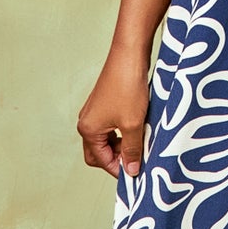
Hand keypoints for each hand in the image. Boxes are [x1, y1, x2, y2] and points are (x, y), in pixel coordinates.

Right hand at [78, 55, 149, 177]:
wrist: (129, 56)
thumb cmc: (127, 88)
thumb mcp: (133, 124)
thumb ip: (132, 150)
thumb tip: (131, 171)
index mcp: (88, 130)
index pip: (100, 160)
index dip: (118, 169)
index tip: (136, 173)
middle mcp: (87, 121)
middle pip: (99, 152)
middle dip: (117, 158)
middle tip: (137, 159)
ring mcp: (94, 111)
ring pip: (106, 139)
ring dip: (122, 145)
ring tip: (141, 143)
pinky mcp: (104, 103)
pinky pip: (110, 126)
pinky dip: (123, 132)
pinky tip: (138, 128)